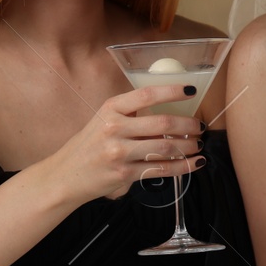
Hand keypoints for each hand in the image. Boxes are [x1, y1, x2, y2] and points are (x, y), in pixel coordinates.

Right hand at [48, 84, 203, 202]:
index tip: (191, 90)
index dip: (172, 91)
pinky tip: (195, 163)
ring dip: (189, 146)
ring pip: (166, 148)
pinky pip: (161, 169)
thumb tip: (169, 110)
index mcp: (110, 109)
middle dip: (188, 125)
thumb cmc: (89, 145)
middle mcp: (114, 128)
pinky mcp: (124, 175)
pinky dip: (183, 167)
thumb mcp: (103, 120)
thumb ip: (130, 114)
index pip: (146, 94)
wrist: (65, 176)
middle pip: (162, 124)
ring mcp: (119, 153)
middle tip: (200, 126)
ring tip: (198, 144)